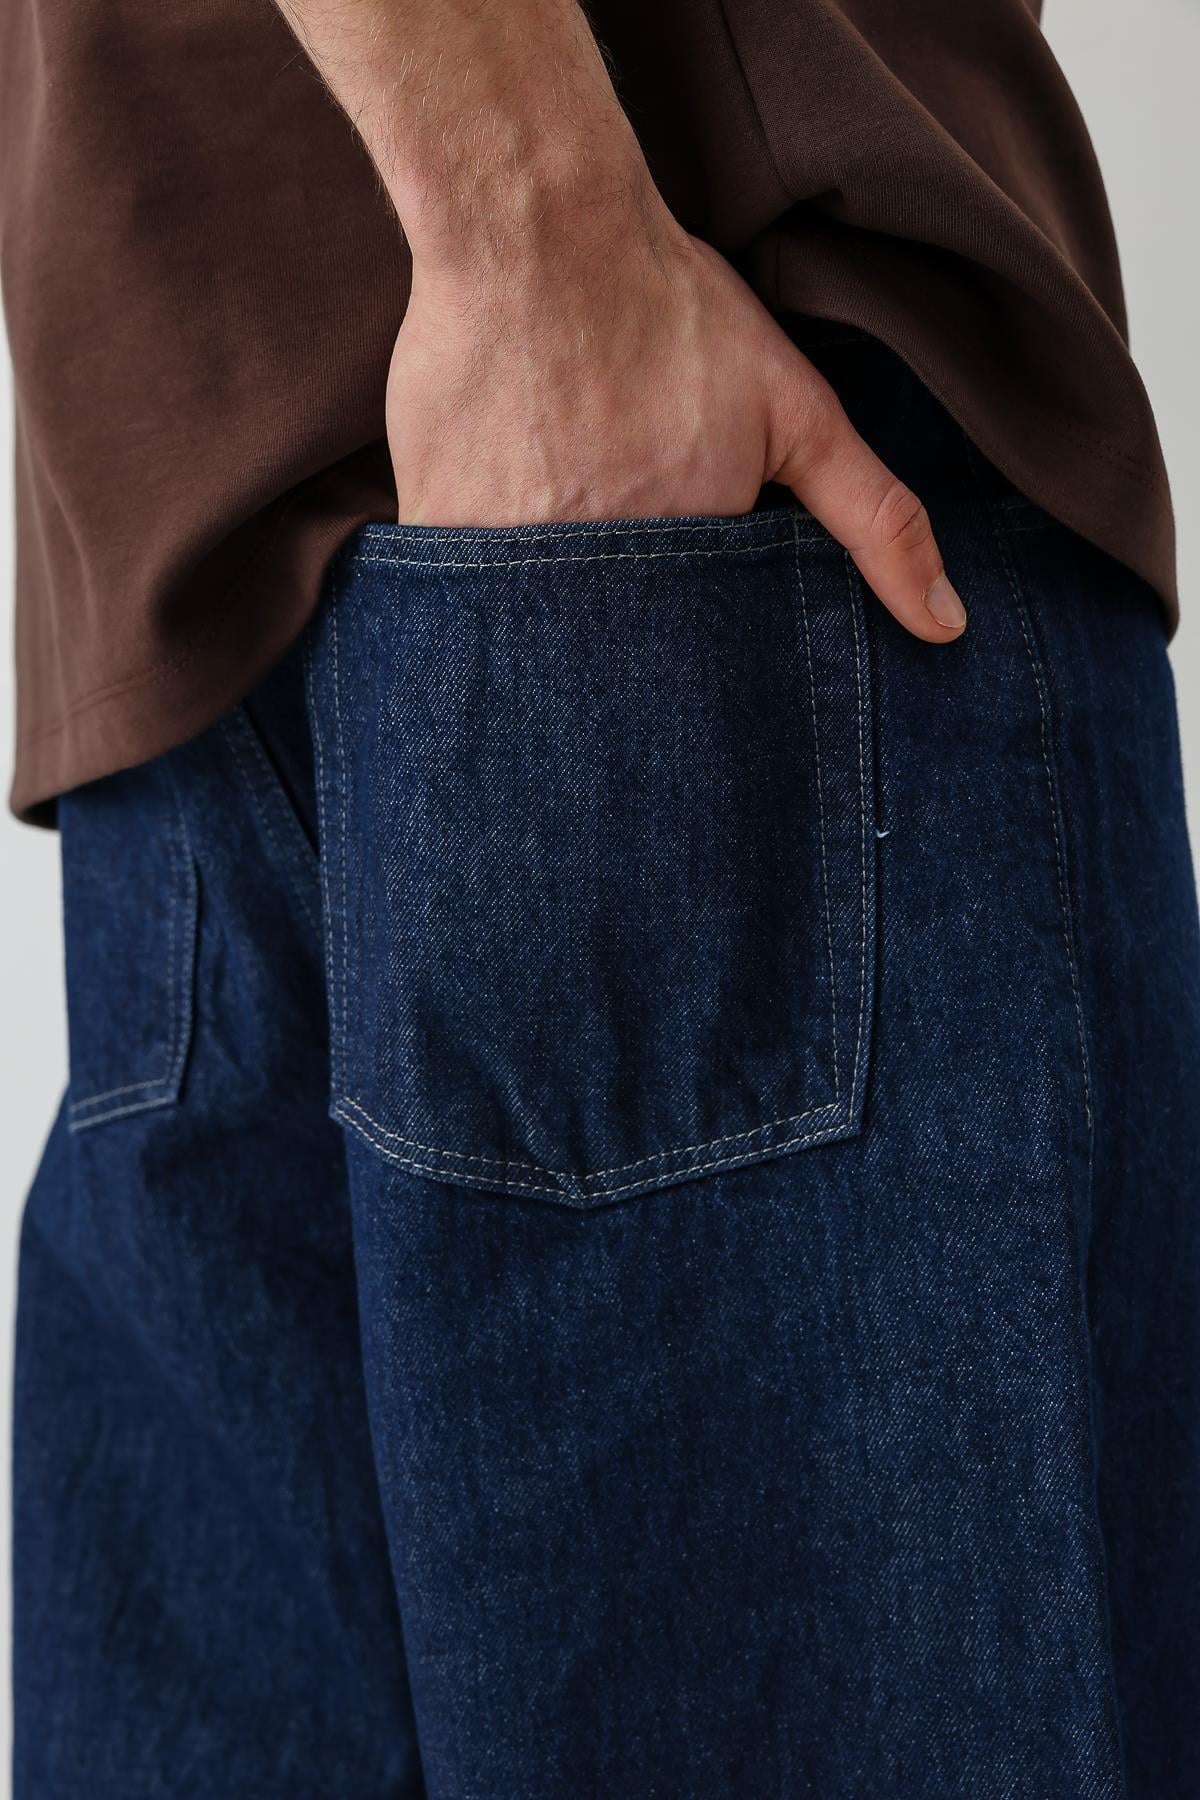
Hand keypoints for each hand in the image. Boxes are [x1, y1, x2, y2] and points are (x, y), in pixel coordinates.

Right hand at [387, 219, 966, 641]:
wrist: (538, 229)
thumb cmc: (674, 315)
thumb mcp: (802, 415)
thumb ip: (879, 524)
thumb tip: (946, 627)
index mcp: (688, 575)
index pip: (694, 664)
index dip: (691, 642)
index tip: (677, 587)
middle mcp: (597, 590)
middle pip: (608, 658)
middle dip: (617, 629)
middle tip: (609, 522)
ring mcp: (508, 565)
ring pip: (531, 633)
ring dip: (545, 608)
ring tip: (553, 515)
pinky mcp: (438, 532)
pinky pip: (457, 598)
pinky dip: (476, 580)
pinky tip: (497, 511)